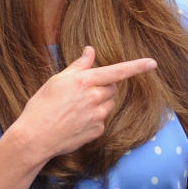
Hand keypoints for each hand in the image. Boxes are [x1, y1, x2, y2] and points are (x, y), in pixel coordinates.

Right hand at [12, 46, 156, 163]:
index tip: (152, 63)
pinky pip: (102, 120)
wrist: (35, 138)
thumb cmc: (41, 106)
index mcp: (85, 81)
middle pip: (113, 87)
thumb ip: (79, 66)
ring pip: (109, 104)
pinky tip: (76, 122)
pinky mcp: (97, 131)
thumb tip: (90, 50)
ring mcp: (98, 116)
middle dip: (103, 87)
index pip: (117, 71)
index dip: (137, 66)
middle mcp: (95, 97)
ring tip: (76, 108)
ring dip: (100, 102)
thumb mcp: (57, 80)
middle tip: (82, 92)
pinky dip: (94, 119)